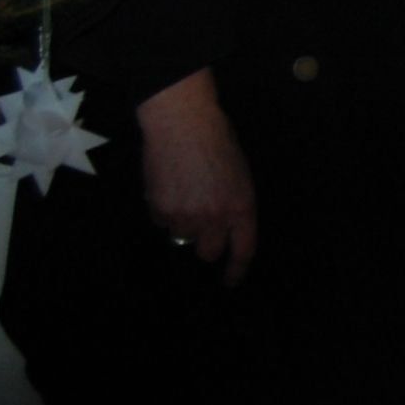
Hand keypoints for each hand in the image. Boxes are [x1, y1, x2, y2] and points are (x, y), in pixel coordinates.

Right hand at [136, 69, 257, 283]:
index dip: (236, 269)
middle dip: (205, 244)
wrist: (183, 123)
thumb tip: (223, 226)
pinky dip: (163, 209)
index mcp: (242, 208)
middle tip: (201, 224)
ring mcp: (187, 216)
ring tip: (183, 190)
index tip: (229, 281)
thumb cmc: (218, 142)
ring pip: (181, 237)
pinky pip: (161, 222)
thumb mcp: (240, 176)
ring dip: (182, 222)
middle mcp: (216, 218)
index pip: (243, 250)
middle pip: (209, 252)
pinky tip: (168, 184)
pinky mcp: (161, 210)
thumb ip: (234, 205)